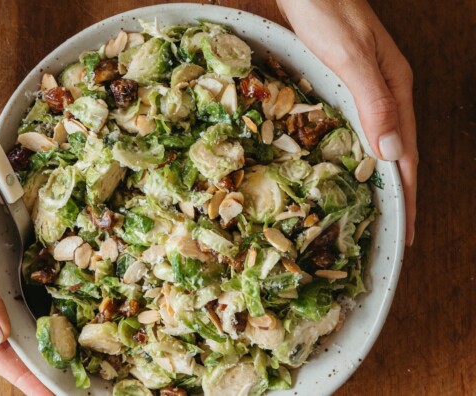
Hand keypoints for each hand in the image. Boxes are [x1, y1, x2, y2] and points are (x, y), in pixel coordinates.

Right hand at [0, 123, 51, 394]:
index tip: (50, 395)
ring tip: (77, 353)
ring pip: (23, 308)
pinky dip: (51, 295)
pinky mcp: (10, 241)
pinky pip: (33, 276)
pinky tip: (71, 302)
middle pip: (10, 334)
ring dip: (47, 333)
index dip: (19, 375)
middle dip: (38, 362)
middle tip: (73, 380)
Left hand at [277, 0, 417, 244]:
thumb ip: (374, 103)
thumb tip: (393, 153)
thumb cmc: (328, 11)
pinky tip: (351, 165)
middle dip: (401, 195)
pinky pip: (360, 129)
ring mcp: (367, 89)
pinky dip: (360, 154)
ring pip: (380, 143)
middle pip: (398, 154)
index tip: (408, 231)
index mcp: (394, 90)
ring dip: (382, 178)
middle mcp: (386, 93)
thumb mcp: (351, 57)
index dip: (408, 196)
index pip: (406, 155)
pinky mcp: (346, 84)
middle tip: (398, 232)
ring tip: (379, 210)